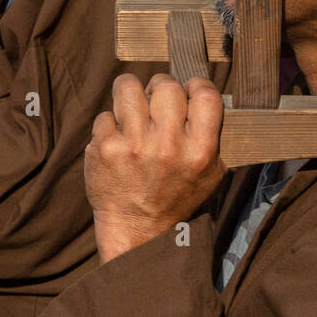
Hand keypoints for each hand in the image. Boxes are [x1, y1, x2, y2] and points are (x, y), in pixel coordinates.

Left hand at [86, 74, 226, 261]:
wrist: (137, 231)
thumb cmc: (175, 198)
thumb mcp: (210, 174)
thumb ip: (211, 137)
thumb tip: (203, 98)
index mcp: (200, 151)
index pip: (205, 94)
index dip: (195, 85)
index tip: (187, 90)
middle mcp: (168, 146)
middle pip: (166, 86)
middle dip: (159, 86)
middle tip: (155, 98)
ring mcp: (134, 145)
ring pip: (128, 88)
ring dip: (129, 93)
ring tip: (130, 104)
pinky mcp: (105, 149)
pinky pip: (106, 114)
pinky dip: (110, 123)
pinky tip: (117, 137)